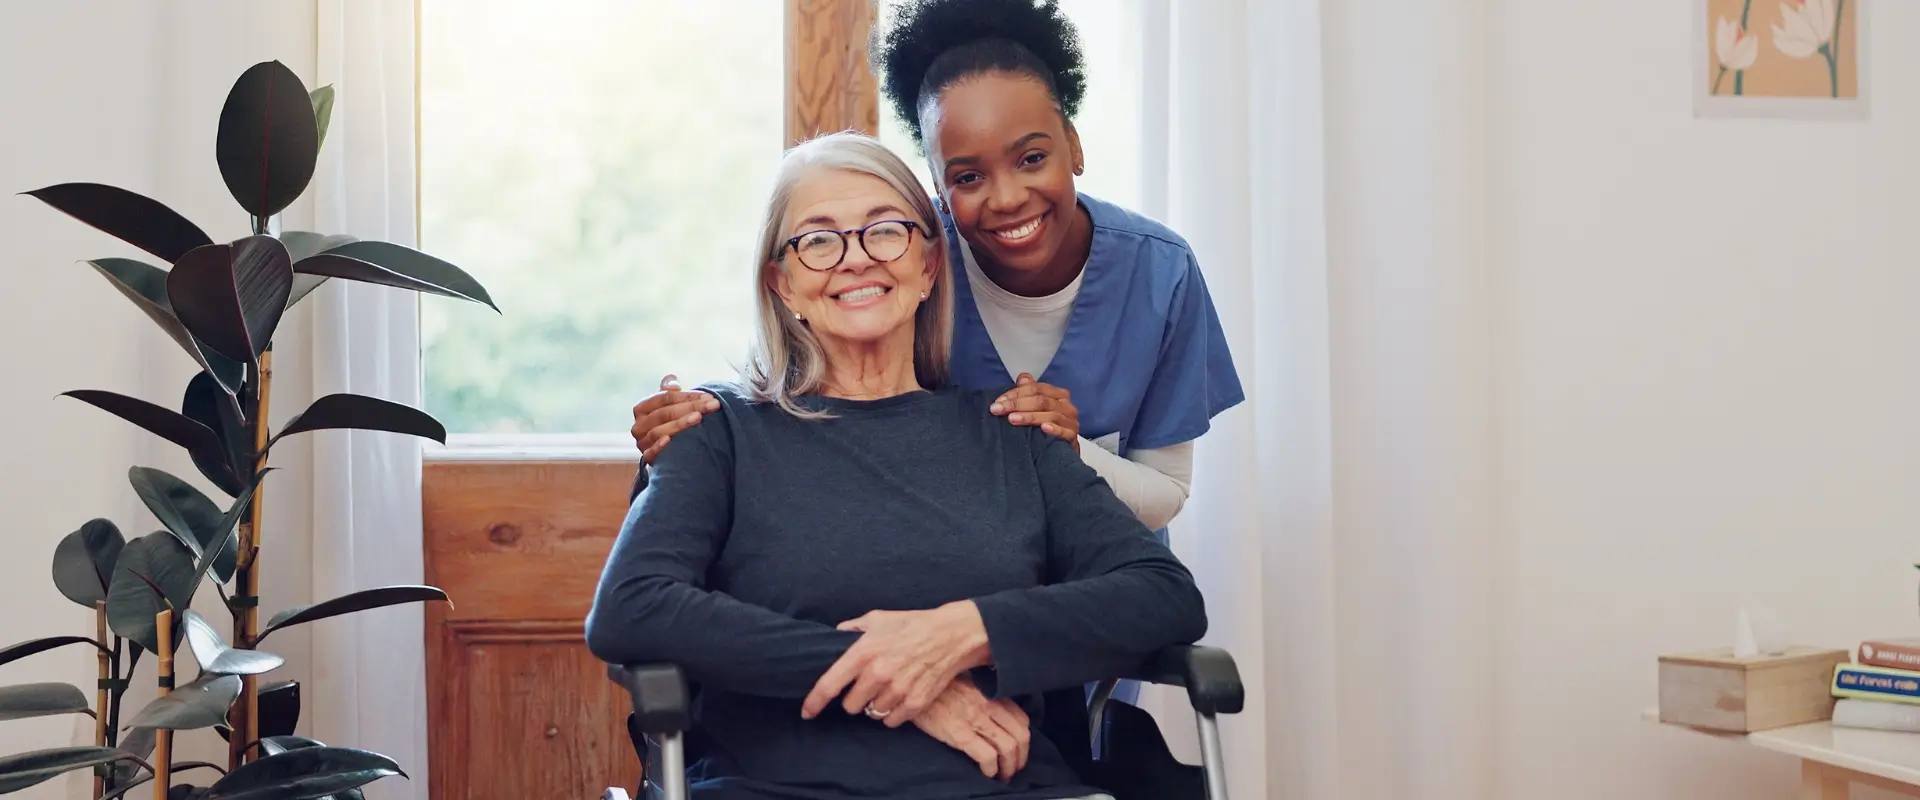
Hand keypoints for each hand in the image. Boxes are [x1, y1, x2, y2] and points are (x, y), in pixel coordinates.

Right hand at [630, 374, 718, 462]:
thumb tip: (673, 381)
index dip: (686, 395)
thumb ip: (669, 392)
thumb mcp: (668, 406)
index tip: (708, 396)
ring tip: (699, 418)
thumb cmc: (669, 423)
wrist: (666, 453)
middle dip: (690, 407)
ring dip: (680, 424)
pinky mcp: (647, 458)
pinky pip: (650, 453)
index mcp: (642, 408)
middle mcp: (639, 425)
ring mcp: (642, 442)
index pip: (664, 398)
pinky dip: (659, 446)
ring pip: (659, 431)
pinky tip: (669, 440)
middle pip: (664, 413)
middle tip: (712, 405)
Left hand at [800, 602, 991, 724]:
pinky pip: (891, 720)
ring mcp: (897, 690)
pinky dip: (892, 713)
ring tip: (887, 688)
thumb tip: (834, 636)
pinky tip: (899, 696)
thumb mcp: (877, 618)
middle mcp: (878, 674)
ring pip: (872, 714)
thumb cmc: (912, 624)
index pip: (829, 685)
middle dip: (855, 698)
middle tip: (867, 685)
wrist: (951, 634)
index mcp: (863, 652)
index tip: (807, 712)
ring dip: (875, 705)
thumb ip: (851, 629)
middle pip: (850, 706)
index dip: (814, 702)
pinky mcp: (915, 703)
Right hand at [910, 674, 1030, 781]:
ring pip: (1008, 747)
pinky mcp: (959, 733)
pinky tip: (987, 773)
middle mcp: (987, 705)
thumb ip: (982, 695)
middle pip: (1020, 736)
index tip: (1018, 750)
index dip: (1024, 739)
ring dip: (1009, 767)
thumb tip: (994, 712)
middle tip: (1013, 769)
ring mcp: (975, 719)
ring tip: (1002, 776)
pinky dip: (992, 769)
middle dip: (1020, 758)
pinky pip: (987, 756)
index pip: (1022, 719)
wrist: (909, 687)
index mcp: (990, 694)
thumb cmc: (936, 688)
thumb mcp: (964, 684)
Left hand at [989, 373, 1079, 452]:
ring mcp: (1071, 422)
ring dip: (1030, 416)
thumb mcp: (1038, 408)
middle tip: (998, 410)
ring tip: (1012, 419)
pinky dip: (1054, 429)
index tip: (998, 402)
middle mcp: (1066, 406)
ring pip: (1050, 415)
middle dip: (1017, 404)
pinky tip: (1043, 428)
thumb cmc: (1050, 426)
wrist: (1063, 452)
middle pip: (1041, 400)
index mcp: (1057, 395)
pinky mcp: (1073, 437)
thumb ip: (1030, 392)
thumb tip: (1022, 378)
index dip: (1016, 393)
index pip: (1035, 388)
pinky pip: (1064, 432)